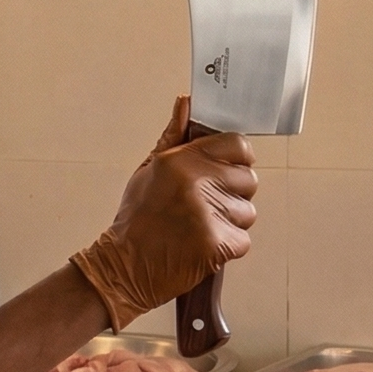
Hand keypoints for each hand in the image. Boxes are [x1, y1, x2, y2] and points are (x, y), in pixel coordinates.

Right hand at [70, 97, 256, 331]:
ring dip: (230, 221)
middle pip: (248, 180)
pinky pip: (243, 239)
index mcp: (181, 160)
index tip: (223, 170)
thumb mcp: (149, 171)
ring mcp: (209, 214)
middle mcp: (197, 183)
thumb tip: (185, 104)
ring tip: (199, 226)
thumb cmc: (137, 219)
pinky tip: (203, 244)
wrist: (124, 266)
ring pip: (247, 212)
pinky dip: (227, 246)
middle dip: (232, 193)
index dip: (235, 159)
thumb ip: (173, 137)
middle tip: (203, 205)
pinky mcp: (218, 244)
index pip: (239, 145)